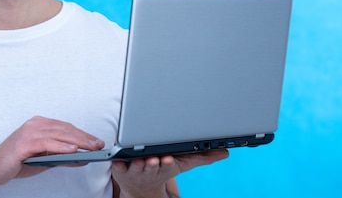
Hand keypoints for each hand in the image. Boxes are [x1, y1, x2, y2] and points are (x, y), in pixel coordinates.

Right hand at [0, 116, 104, 187]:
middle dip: (84, 138)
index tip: (96, 141)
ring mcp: (29, 131)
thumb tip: (82, 158)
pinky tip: (73, 150)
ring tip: (91, 147)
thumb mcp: (43, 160)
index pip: (66, 127)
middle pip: (65, 129)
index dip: (83, 134)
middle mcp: (35, 124)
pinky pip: (48, 144)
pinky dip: (62, 147)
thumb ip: (62, 157)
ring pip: (59, 135)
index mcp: (39, 124)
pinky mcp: (24, 142)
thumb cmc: (16, 162)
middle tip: (98, 144)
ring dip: (77, 142)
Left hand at [111, 150, 228, 197]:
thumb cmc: (163, 169)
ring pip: (135, 166)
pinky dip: (117, 163)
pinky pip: (117, 165)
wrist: (142, 187)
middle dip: (153, 163)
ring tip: (137, 159)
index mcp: (164, 166)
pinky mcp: (120, 168)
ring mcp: (134, 169)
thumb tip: (225, 152)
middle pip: (151, 165)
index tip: (168, 159)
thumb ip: (203, 157)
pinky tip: (117, 159)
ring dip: (136, 164)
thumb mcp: (184, 163)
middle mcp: (150, 169)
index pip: (166, 164)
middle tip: (154, 159)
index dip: (166, 162)